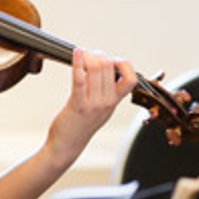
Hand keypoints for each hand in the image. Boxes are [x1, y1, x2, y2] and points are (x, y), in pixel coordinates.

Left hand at [46, 49, 136, 166]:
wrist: (67, 145)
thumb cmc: (80, 124)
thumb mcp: (100, 108)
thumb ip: (105, 90)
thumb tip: (104, 67)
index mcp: (114, 101)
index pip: (131, 78)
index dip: (124, 64)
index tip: (112, 61)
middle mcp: (107, 102)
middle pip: (110, 66)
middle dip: (99, 54)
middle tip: (89, 54)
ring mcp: (93, 103)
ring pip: (96, 68)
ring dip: (88, 56)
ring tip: (81, 55)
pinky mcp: (77, 104)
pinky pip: (79, 78)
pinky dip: (77, 62)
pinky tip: (76, 53)